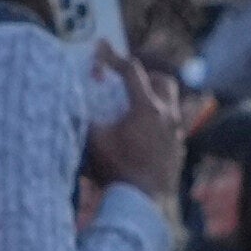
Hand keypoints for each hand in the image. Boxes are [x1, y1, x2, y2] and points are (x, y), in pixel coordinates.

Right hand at [81, 56, 193, 196]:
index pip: (131, 71)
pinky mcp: (179, 149)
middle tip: (128, 83)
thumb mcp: (93, 141)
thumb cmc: (116, 169)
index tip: (101, 47)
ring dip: (157, 99)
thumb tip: (71, 104)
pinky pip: (174, 127)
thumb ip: (83, 119)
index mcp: (146, 108)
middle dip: (146, 76)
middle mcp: (167, 115)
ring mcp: (176, 133)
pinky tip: (145, 134)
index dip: (114, 56)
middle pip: (164, 82)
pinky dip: (160, 123)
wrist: (140, 203)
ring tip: (138, 107)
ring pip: (174, 104)